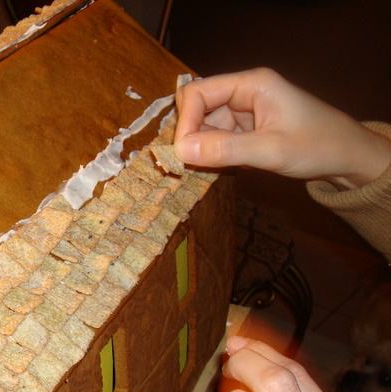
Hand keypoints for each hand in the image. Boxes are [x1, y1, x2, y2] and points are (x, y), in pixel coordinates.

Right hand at [174, 68, 390, 188]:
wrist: (348, 158)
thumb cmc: (318, 146)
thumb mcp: (270, 150)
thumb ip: (224, 150)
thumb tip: (179, 152)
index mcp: (251, 84)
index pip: (198, 93)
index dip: (185, 122)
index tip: (182, 154)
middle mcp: (243, 93)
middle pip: (197, 109)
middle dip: (189, 137)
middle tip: (188, 166)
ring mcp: (243, 112)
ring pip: (203, 127)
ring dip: (200, 150)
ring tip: (208, 172)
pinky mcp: (245, 130)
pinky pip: (216, 140)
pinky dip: (212, 156)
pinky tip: (220, 171)